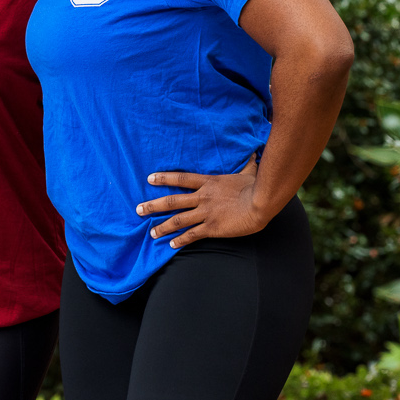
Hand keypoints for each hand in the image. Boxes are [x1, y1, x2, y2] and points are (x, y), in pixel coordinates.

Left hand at [136, 157, 267, 248]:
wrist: (260, 203)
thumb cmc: (255, 187)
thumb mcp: (247, 173)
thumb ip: (246, 165)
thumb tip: (253, 155)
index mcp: (208, 183)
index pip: (180, 179)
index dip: (163, 178)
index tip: (149, 179)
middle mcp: (202, 197)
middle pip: (172, 201)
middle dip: (153, 206)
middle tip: (138, 210)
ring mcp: (205, 213)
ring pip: (178, 220)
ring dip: (163, 227)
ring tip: (151, 233)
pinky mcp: (212, 228)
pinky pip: (192, 235)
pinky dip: (181, 240)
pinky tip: (172, 244)